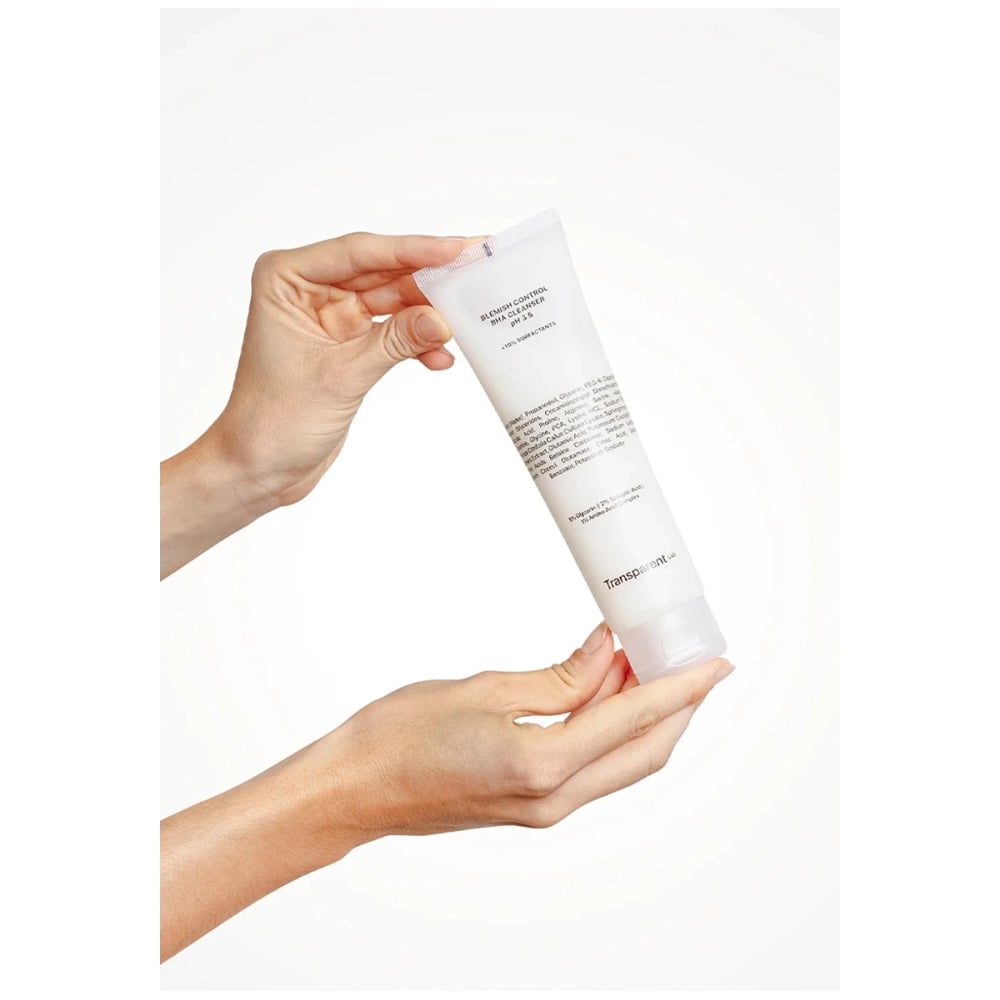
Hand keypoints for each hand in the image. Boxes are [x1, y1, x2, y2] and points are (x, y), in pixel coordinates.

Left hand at [160, 231, 466, 576]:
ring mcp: (331, 316)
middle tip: (476, 270)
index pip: (359, 254)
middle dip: (428, 278)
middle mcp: (308, 289)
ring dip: (428, 314)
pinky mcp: (348, 343)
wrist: (261, 467)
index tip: (454, 249)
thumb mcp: (341, 377)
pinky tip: (441, 356)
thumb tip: (441, 319)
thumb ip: (394, 342)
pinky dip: (417, 343)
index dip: (411, 250)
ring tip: (469, 316)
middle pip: (382, 272)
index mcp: (287, 279)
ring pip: (392, 300)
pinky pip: (393, 331)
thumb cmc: (273, 422)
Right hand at [300, 623, 733, 844]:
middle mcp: (553, 799)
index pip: (634, 720)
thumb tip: (606, 653)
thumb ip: (558, 677)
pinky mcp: (531, 805)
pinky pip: (593, 769)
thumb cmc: (400, 736)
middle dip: (677, 707)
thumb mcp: (484, 688)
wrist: (355, 789)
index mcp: (542, 764)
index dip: (681, 689)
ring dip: (645, 719)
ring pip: (622, 763)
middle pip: (644, 753)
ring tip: (649, 666)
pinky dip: (612, 733)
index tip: (715, 664)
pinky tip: (606, 696)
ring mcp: (544, 810)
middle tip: (690, 659)